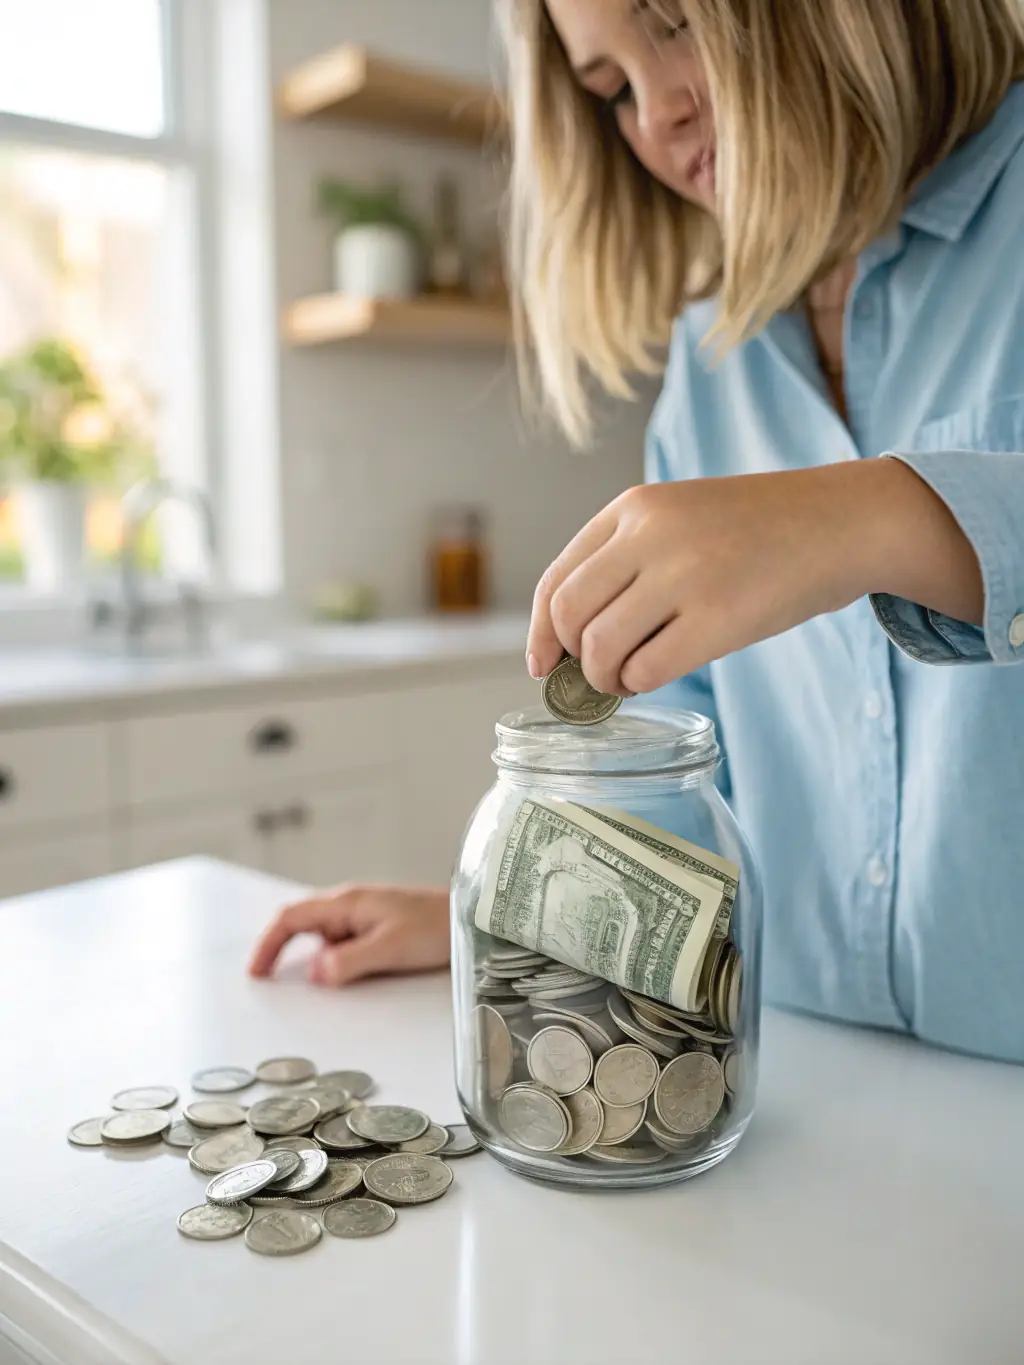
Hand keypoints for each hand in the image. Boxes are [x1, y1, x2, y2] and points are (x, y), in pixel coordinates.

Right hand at [248, 884, 450, 986]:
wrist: (469, 917)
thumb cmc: (435, 926)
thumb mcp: (390, 947)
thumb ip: (350, 960)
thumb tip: (314, 973)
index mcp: (346, 902)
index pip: (291, 918)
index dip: (268, 944)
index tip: (256, 972)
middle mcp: (349, 905)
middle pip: (302, 924)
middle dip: (284, 952)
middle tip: (272, 982)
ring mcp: (362, 916)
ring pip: (323, 937)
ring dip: (316, 960)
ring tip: (326, 986)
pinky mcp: (376, 928)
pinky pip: (343, 944)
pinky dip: (335, 962)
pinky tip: (349, 978)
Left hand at [526, 459, 971, 694]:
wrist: (845, 520)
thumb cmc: (763, 529)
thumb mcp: (683, 516)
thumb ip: (629, 557)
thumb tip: (575, 634)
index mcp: (634, 506)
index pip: (555, 579)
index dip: (538, 632)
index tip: (543, 663)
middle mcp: (650, 534)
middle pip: (569, 617)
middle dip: (573, 660)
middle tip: (598, 676)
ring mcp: (684, 574)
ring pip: (600, 648)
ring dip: (606, 679)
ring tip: (630, 678)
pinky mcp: (719, 617)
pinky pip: (646, 669)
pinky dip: (640, 684)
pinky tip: (656, 677)